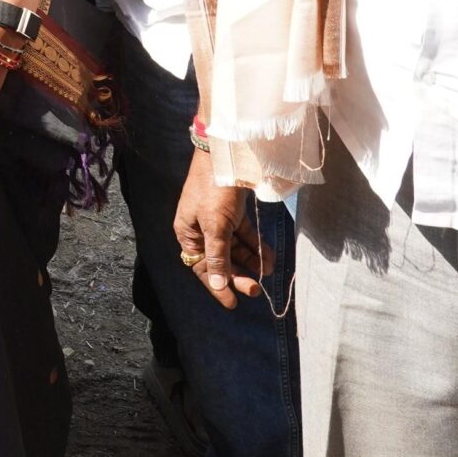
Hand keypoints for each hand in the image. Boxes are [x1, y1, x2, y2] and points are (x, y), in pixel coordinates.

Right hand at [173, 147, 273, 308]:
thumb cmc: (214, 189)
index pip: (203, 268)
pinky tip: (269, 258)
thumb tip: (217, 284)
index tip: (234, 303)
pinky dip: (255, 246)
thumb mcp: (215, 224)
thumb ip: (217, 255)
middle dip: (238, 274)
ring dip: (250, 262)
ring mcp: (217, 220)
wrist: (227, 153)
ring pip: (234, 248)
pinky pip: (244, 235)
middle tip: (256, 290)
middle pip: (220, 260)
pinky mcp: (232, 212)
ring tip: (266, 273)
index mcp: (188, 233)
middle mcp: (200, 229)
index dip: (218, 286)